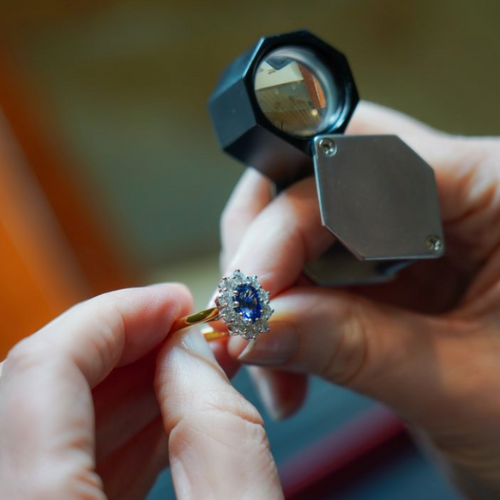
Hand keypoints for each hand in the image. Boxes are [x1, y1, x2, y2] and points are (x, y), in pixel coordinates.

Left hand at [0, 285, 282, 498]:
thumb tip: (190, 351)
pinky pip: (58, 467)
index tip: (173, 302)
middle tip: (182, 333)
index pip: (42, 370)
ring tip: (185, 368)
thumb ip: (219, 428)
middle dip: (122, 347)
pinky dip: (114, 433)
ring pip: (49, 424)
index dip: (114, 316)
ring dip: (123, 386)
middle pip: (39, 389)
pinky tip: (165, 418)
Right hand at [221, 101, 499, 497]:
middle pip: (315, 179)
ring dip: (271, 291)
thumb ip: (353, 347)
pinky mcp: (387, 264)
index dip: (287, 220)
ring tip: (268, 362)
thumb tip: (255, 324)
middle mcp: (445, 192)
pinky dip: (287, 311)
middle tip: (244, 321)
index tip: (249, 291)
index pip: (357, 164)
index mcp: (491, 187)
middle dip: (265, 251)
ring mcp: (410, 227)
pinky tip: (287, 360)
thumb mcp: (461, 387)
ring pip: (303, 227)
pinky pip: (314, 267)